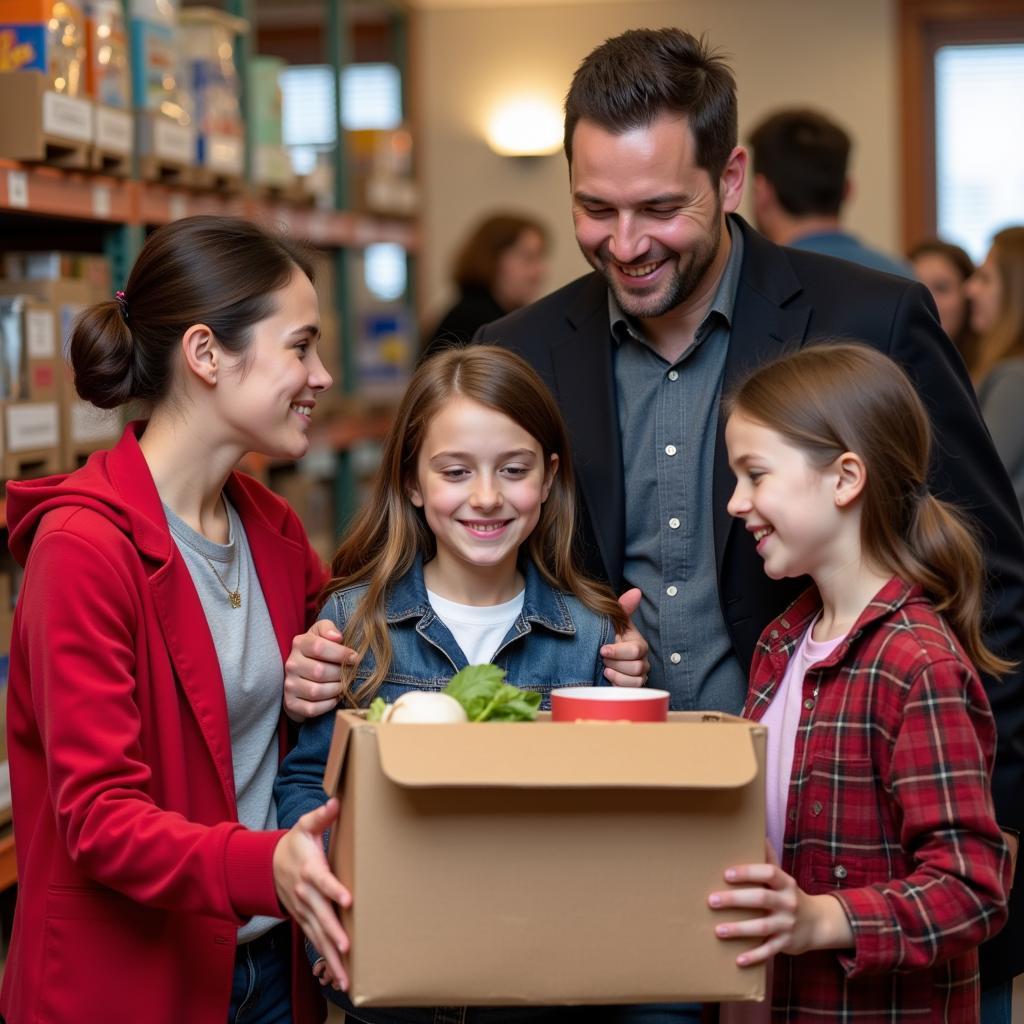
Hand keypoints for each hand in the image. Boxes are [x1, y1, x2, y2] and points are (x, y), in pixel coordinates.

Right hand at [273, 798, 352, 987]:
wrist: (266, 866)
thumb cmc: (293, 844)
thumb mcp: (304, 826)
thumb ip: (320, 816)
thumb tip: (335, 802)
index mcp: (309, 870)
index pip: (323, 881)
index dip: (335, 889)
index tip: (349, 900)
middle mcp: (306, 894)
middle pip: (321, 915)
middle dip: (333, 933)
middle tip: (347, 948)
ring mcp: (304, 911)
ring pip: (318, 935)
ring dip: (331, 957)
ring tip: (345, 976)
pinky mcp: (304, 920)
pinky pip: (315, 942)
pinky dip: (326, 960)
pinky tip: (338, 976)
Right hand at [284, 621, 359, 720]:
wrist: (301, 675)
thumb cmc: (318, 652)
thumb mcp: (321, 634)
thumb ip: (328, 629)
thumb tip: (337, 637)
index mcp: (300, 644)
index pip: (319, 647)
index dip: (341, 653)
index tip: (355, 658)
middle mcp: (291, 664)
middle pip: (319, 671)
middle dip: (340, 674)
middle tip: (351, 674)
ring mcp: (289, 685)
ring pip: (316, 691)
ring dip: (336, 690)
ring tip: (343, 685)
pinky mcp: (291, 703)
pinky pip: (312, 708)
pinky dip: (328, 705)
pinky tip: (335, 698)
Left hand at [601, 588, 649, 686]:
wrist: (600, 656)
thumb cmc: (609, 637)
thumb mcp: (614, 622)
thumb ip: (624, 607)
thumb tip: (636, 591)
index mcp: (639, 643)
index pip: (635, 651)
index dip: (618, 651)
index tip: (602, 650)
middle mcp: (643, 660)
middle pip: (636, 667)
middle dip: (615, 663)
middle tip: (603, 659)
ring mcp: (640, 675)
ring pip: (635, 680)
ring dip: (616, 674)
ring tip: (605, 668)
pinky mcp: (634, 687)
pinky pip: (632, 689)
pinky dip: (619, 684)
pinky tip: (609, 677)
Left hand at [708, 846, 852, 965]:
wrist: (818, 923)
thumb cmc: (790, 895)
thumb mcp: (782, 877)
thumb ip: (769, 859)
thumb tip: (758, 834)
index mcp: (785, 883)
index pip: (768, 873)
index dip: (748, 872)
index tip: (726, 874)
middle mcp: (788, 903)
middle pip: (761, 899)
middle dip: (736, 900)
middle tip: (712, 900)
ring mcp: (788, 924)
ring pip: (763, 927)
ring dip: (740, 929)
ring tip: (718, 930)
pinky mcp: (787, 944)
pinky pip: (770, 951)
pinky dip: (754, 956)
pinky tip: (737, 960)